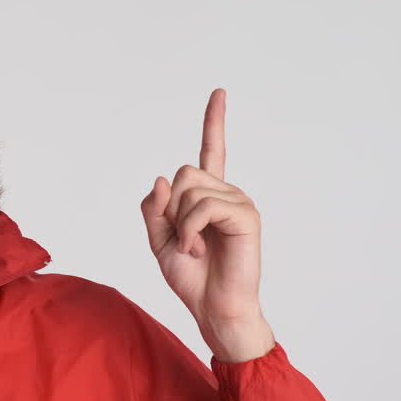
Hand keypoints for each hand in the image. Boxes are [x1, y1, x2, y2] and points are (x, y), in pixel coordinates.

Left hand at [139, 89, 273, 362]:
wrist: (212, 307)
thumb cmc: (191, 278)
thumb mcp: (159, 240)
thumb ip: (154, 208)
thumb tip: (161, 178)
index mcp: (208, 196)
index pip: (212, 151)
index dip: (214, 121)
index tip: (219, 93)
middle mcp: (227, 192)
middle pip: (183, 173)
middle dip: (171, 208)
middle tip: (183, 239)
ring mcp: (239, 202)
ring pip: (189, 189)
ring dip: (180, 224)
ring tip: (194, 248)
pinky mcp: (246, 216)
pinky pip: (202, 207)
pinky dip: (190, 230)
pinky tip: (199, 249)